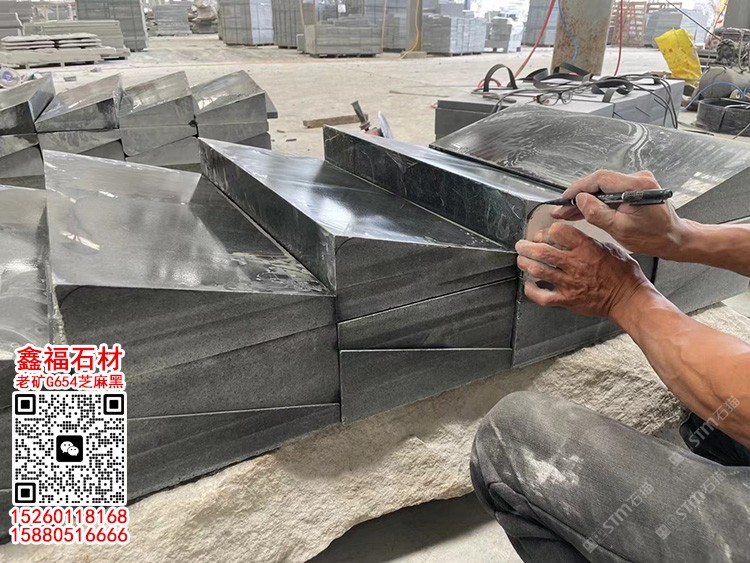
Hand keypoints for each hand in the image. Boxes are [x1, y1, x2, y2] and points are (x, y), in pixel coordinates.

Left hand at [515, 223, 652, 318]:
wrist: (628, 300)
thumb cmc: (623, 275)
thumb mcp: (610, 248)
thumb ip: (589, 241)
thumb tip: (572, 236)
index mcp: (586, 248)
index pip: (558, 232)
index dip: (546, 231)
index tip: (543, 235)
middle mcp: (575, 264)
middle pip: (542, 251)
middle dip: (526, 246)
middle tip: (521, 245)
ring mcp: (569, 283)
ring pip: (538, 270)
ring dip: (525, 264)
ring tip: (521, 260)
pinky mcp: (567, 300)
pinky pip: (542, 296)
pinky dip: (531, 290)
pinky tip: (529, 284)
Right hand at [551, 170, 688, 260]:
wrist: (673, 238)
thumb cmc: (652, 237)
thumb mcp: (620, 229)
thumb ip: (598, 213)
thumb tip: (580, 200)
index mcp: (637, 186)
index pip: (600, 179)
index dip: (579, 188)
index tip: (564, 198)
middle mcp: (638, 179)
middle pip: (600, 182)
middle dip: (579, 195)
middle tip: (561, 208)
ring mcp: (637, 182)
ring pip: (603, 187)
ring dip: (586, 199)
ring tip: (567, 211)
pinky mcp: (634, 188)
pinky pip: (610, 192)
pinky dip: (597, 201)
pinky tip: (582, 209)